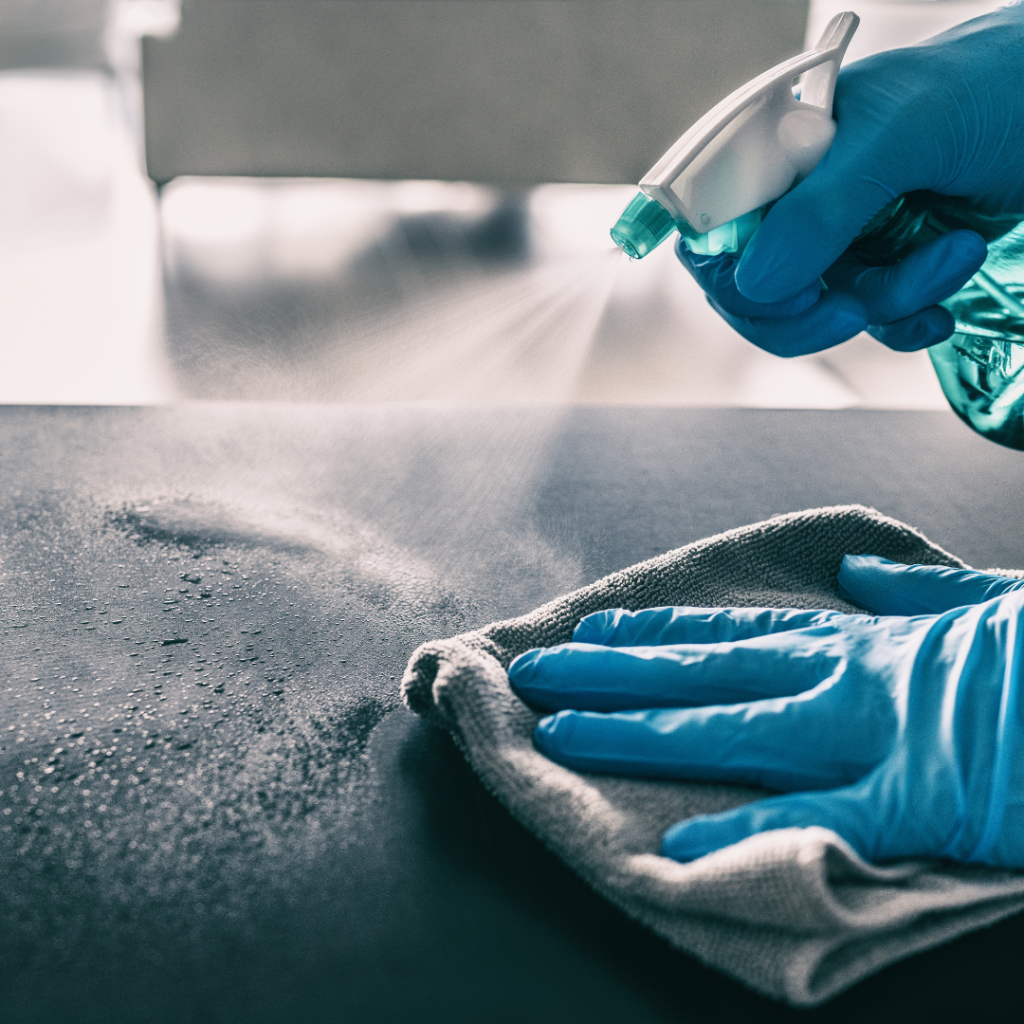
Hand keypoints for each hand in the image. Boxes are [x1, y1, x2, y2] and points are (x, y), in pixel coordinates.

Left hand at [508, 555, 1023, 866]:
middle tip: (534, 672)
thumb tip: (857, 574)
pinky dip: (741, 828)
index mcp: (856, 639)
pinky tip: (674, 841)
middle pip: (699, 672)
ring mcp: (863, 733)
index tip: (598, 627)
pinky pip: (808, 815)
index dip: (656, 632)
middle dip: (611, 671)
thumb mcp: (977, 600)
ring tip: (561, 730)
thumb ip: (907, 591)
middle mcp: (837, 677)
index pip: (730, 632)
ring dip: (635, 730)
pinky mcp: (906, 797)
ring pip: (723, 728)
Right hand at [678, 6, 1023, 354]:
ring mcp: (844, 233)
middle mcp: (802, 193)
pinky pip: (870, 321)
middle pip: (749, 284)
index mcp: (782, 145)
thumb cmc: (1002, 85)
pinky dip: (905, 325)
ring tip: (954, 256)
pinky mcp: (889, 264)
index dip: (728, 271)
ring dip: (887, 302)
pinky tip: (941, 305)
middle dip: (802, 311)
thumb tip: (756, 283)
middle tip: (854, 309)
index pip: (709, 223)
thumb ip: (827, 204)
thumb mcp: (908, 132)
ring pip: (819, 308)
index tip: (783, 291)